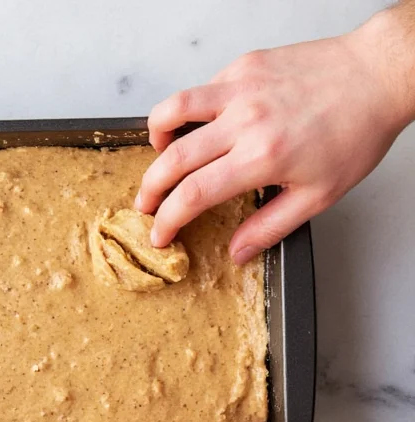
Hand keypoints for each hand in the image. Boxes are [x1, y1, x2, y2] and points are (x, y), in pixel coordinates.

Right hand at [137, 9, 414, 263]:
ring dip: (156, 137)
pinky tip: (203, 125)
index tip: (159, 233)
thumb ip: (270, 227)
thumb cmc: (355, 132)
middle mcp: (245, 120)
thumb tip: (237, 252)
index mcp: (262, 157)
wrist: (378, 75)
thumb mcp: (319, 195)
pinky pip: (202, 89)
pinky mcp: (244, 66)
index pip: (194, 195)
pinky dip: (191, 111)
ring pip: (173, 110)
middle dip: (150, 188)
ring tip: (160, 153)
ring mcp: (241, 88)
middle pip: (174, 159)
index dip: (168, 219)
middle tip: (146, 203)